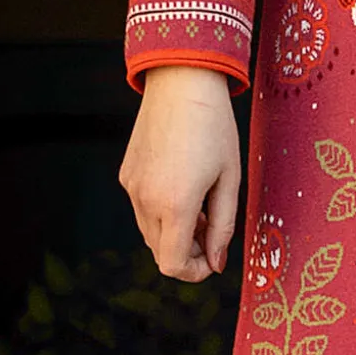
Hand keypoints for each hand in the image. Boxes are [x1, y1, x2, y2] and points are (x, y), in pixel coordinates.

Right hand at [118, 65, 241, 281]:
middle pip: (160, 251)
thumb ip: (223, 226)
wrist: (182, 82)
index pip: (172, 265)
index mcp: (175, 204)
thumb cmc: (215, 127)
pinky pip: (141, 207)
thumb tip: (216, 262)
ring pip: (149, 231)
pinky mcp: (126, 173)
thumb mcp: (229, 178)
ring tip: (200, 202)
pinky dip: (160, 210)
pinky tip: (181, 183)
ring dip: (173, 231)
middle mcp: (145, 200)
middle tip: (212, 225)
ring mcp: (131, 186)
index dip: (194, 272)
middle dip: (187, 249)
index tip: (212, 260)